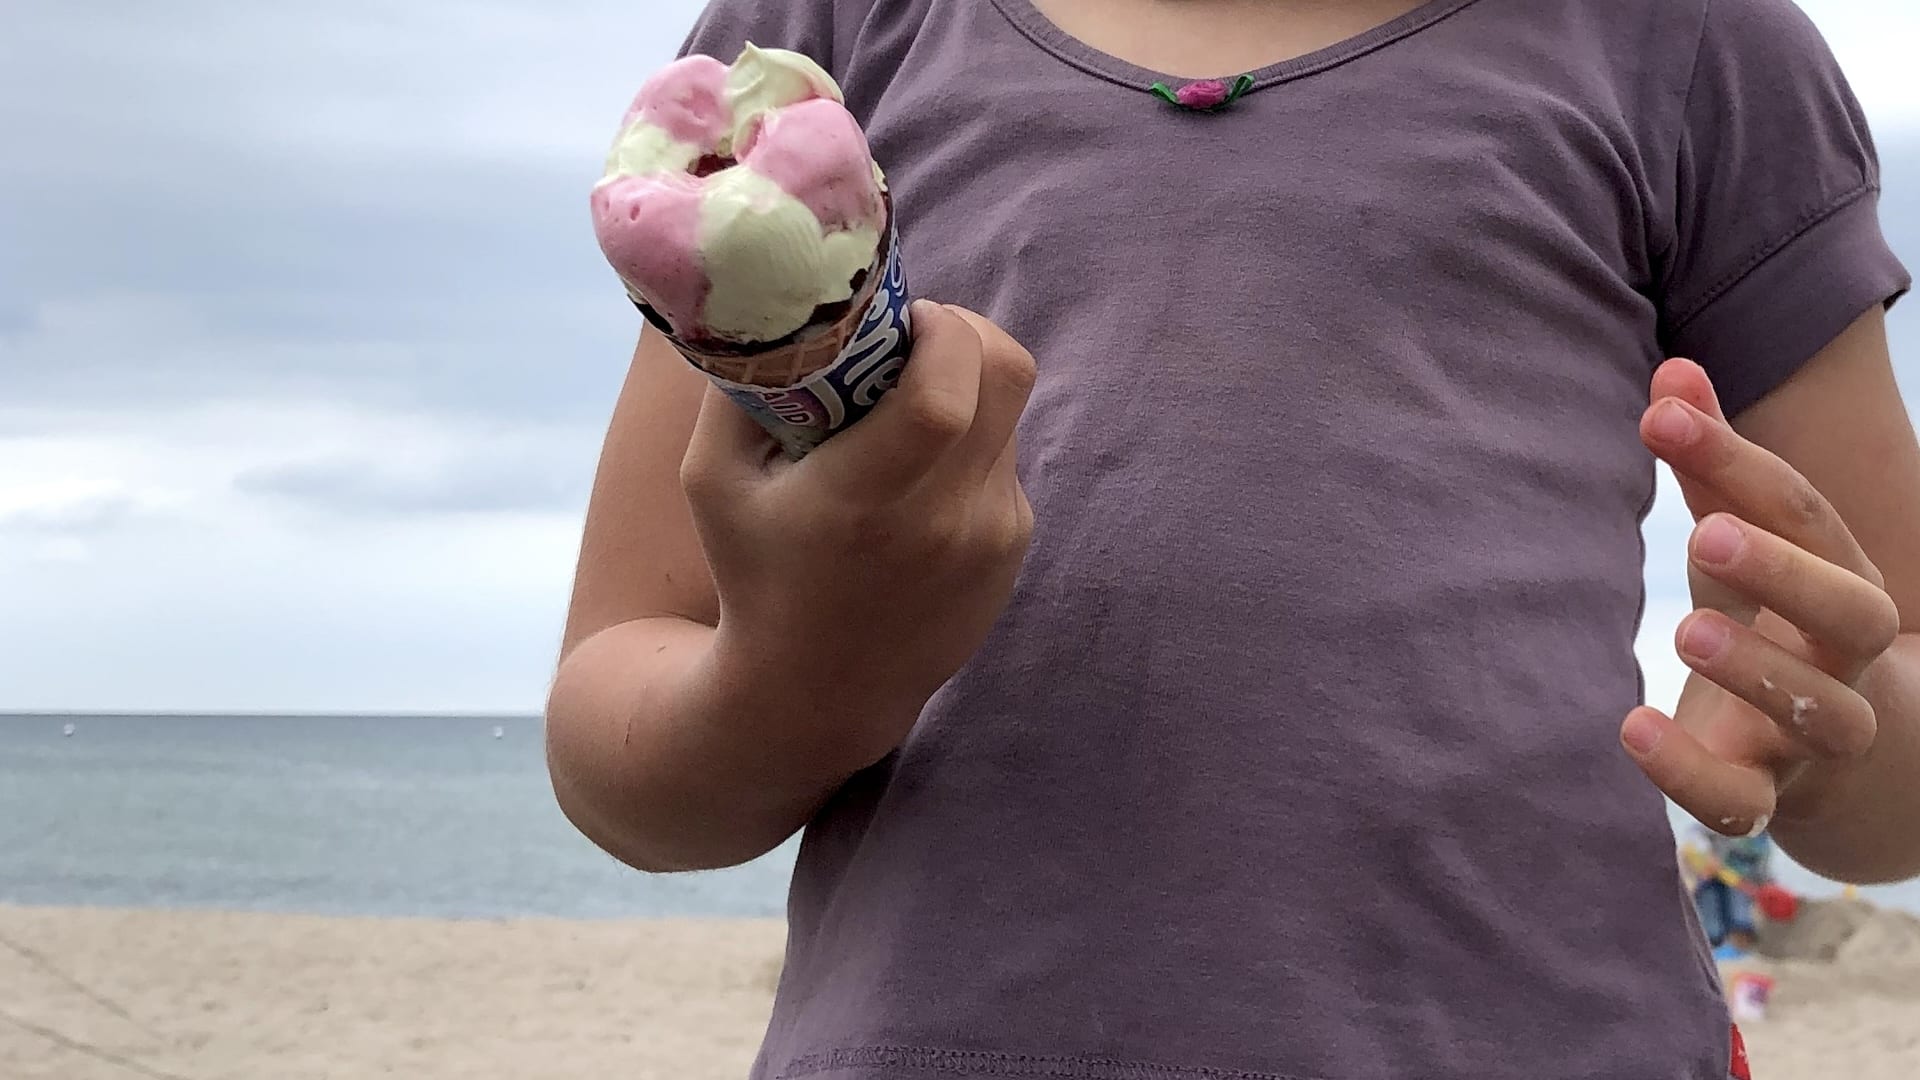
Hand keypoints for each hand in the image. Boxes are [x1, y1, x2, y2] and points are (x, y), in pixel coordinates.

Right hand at [678, 300, 1036, 768]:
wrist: (816, 695)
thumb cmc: (753, 571)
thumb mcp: (712, 480)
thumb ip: (741, 385)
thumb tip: (774, 294)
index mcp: (864, 500)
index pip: (947, 390)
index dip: (941, 328)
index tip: (903, 318)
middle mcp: (942, 520)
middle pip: (1006, 373)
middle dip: (965, 332)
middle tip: (912, 340)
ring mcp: (990, 538)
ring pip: (1010, 410)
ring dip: (966, 388)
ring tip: (902, 417)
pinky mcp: (1014, 549)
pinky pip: (1005, 457)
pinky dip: (970, 442)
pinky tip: (917, 480)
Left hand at [1620, 359, 1902, 835]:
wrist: (1843, 762)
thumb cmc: (1779, 623)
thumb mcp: (1747, 544)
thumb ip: (1712, 464)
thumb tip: (1672, 370)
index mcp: (1841, 579)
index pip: (1806, 513)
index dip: (1738, 461)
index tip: (1660, 417)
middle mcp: (1845, 657)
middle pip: (1850, 610)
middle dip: (1784, 569)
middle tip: (1705, 532)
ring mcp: (1814, 737)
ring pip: (1820, 712)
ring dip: (1757, 671)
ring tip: (1687, 629)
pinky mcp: (1767, 797)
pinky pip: (1742, 801)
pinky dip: (1691, 774)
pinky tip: (1632, 730)